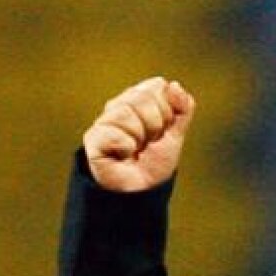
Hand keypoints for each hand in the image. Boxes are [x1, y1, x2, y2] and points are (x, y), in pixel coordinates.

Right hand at [82, 77, 194, 191]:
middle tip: (149, 142)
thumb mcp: (175, 134)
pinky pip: (114, 133)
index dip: (167, 110)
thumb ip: (182, 109)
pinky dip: (124, 148)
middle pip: (141, 98)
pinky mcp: (93, 138)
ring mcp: (105, 121)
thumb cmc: (155, 161)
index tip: (164, 130)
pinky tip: (122, 155)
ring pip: (125, 113)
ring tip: (135, 150)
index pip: (157, 86)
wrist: (142, 190)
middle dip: (155, 125)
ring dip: (139, 138)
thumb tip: (175, 85)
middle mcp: (120, 106)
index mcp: (139, 100)